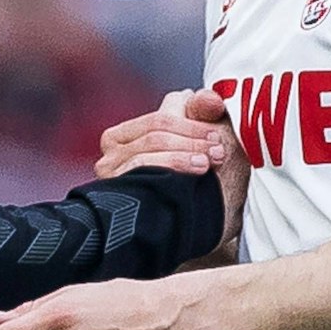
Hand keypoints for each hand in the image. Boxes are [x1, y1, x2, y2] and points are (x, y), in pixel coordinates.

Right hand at [96, 89, 230, 177]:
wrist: (184, 232)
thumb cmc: (193, 188)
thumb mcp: (202, 147)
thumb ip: (205, 115)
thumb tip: (212, 97)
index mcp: (134, 130)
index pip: (165, 111)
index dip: (196, 118)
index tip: (219, 130)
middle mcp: (115, 146)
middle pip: (158, 125)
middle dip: (193, 135)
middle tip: (219, 148)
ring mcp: (111, 166)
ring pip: (152, 142)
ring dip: (186, 149)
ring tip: (209, 161)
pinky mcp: (115, 184)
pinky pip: (143, 163)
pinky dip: (173, 162)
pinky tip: (197, 171)